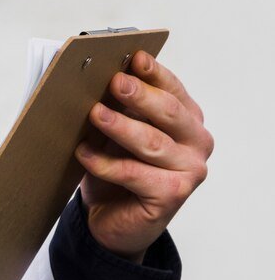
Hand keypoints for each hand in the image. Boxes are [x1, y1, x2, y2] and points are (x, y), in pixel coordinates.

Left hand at [75, 50, 213, 262]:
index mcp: (188, 121)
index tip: (134, 57)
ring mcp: (190, 170)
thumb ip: (120, 111)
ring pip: (152, 143)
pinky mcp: (173, 195)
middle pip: (168, 113)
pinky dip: (106, 163)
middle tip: (114, 82)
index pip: (173, 91)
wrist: (113, 223)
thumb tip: (97, 82)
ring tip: (94, 113)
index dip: (154, 73)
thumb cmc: (117, 175)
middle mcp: (197, 143)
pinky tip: (84, 153)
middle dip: (139, 95)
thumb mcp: (117, 137)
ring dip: (120, 126)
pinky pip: (135, 174)